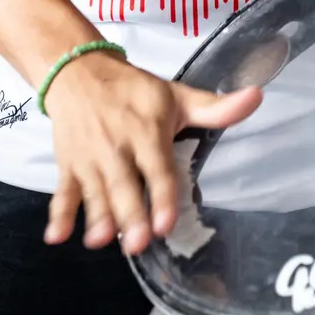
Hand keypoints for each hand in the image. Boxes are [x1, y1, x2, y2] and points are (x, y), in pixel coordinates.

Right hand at [42, 53, 260, 256]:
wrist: (77, 70)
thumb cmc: (133, 91)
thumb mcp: (175, 95)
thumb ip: (215, 107)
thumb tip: (258, 97)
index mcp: (147, 132)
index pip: (158, 168)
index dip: (163, 195)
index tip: (167, 223)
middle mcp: (117, 147)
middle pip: (124, 186)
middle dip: (130, 215)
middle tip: (138, 243)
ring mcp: (89, 158)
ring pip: (94, 193)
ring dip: (97, 217)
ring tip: (102, 241)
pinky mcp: (68, 165)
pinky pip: (62, 191)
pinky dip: (58, 214)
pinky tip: (56, 237)